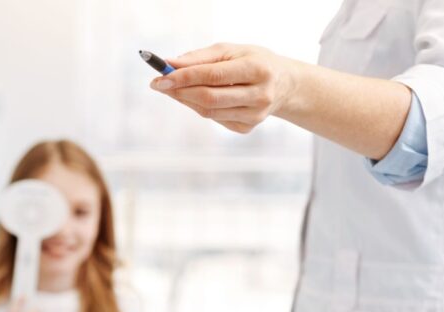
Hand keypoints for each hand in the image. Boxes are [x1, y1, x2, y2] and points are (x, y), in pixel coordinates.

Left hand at [149, 43, 299, 133]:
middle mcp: (260, 94)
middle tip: (159, 84)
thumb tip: (169, 65)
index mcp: (258, 69)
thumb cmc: (252, 61)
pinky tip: (198, 97)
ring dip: (186, 100)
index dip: (184, 77)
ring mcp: (255, 115)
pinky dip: (200, 107)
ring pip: (208, 112)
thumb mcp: (230, 51)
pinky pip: (214, 119)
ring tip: (174, 88)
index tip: (160, 77)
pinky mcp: (248, 128)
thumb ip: (199, 57)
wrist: (284, 84)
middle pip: (209, 98)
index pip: (213, 76)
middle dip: (180, 91)